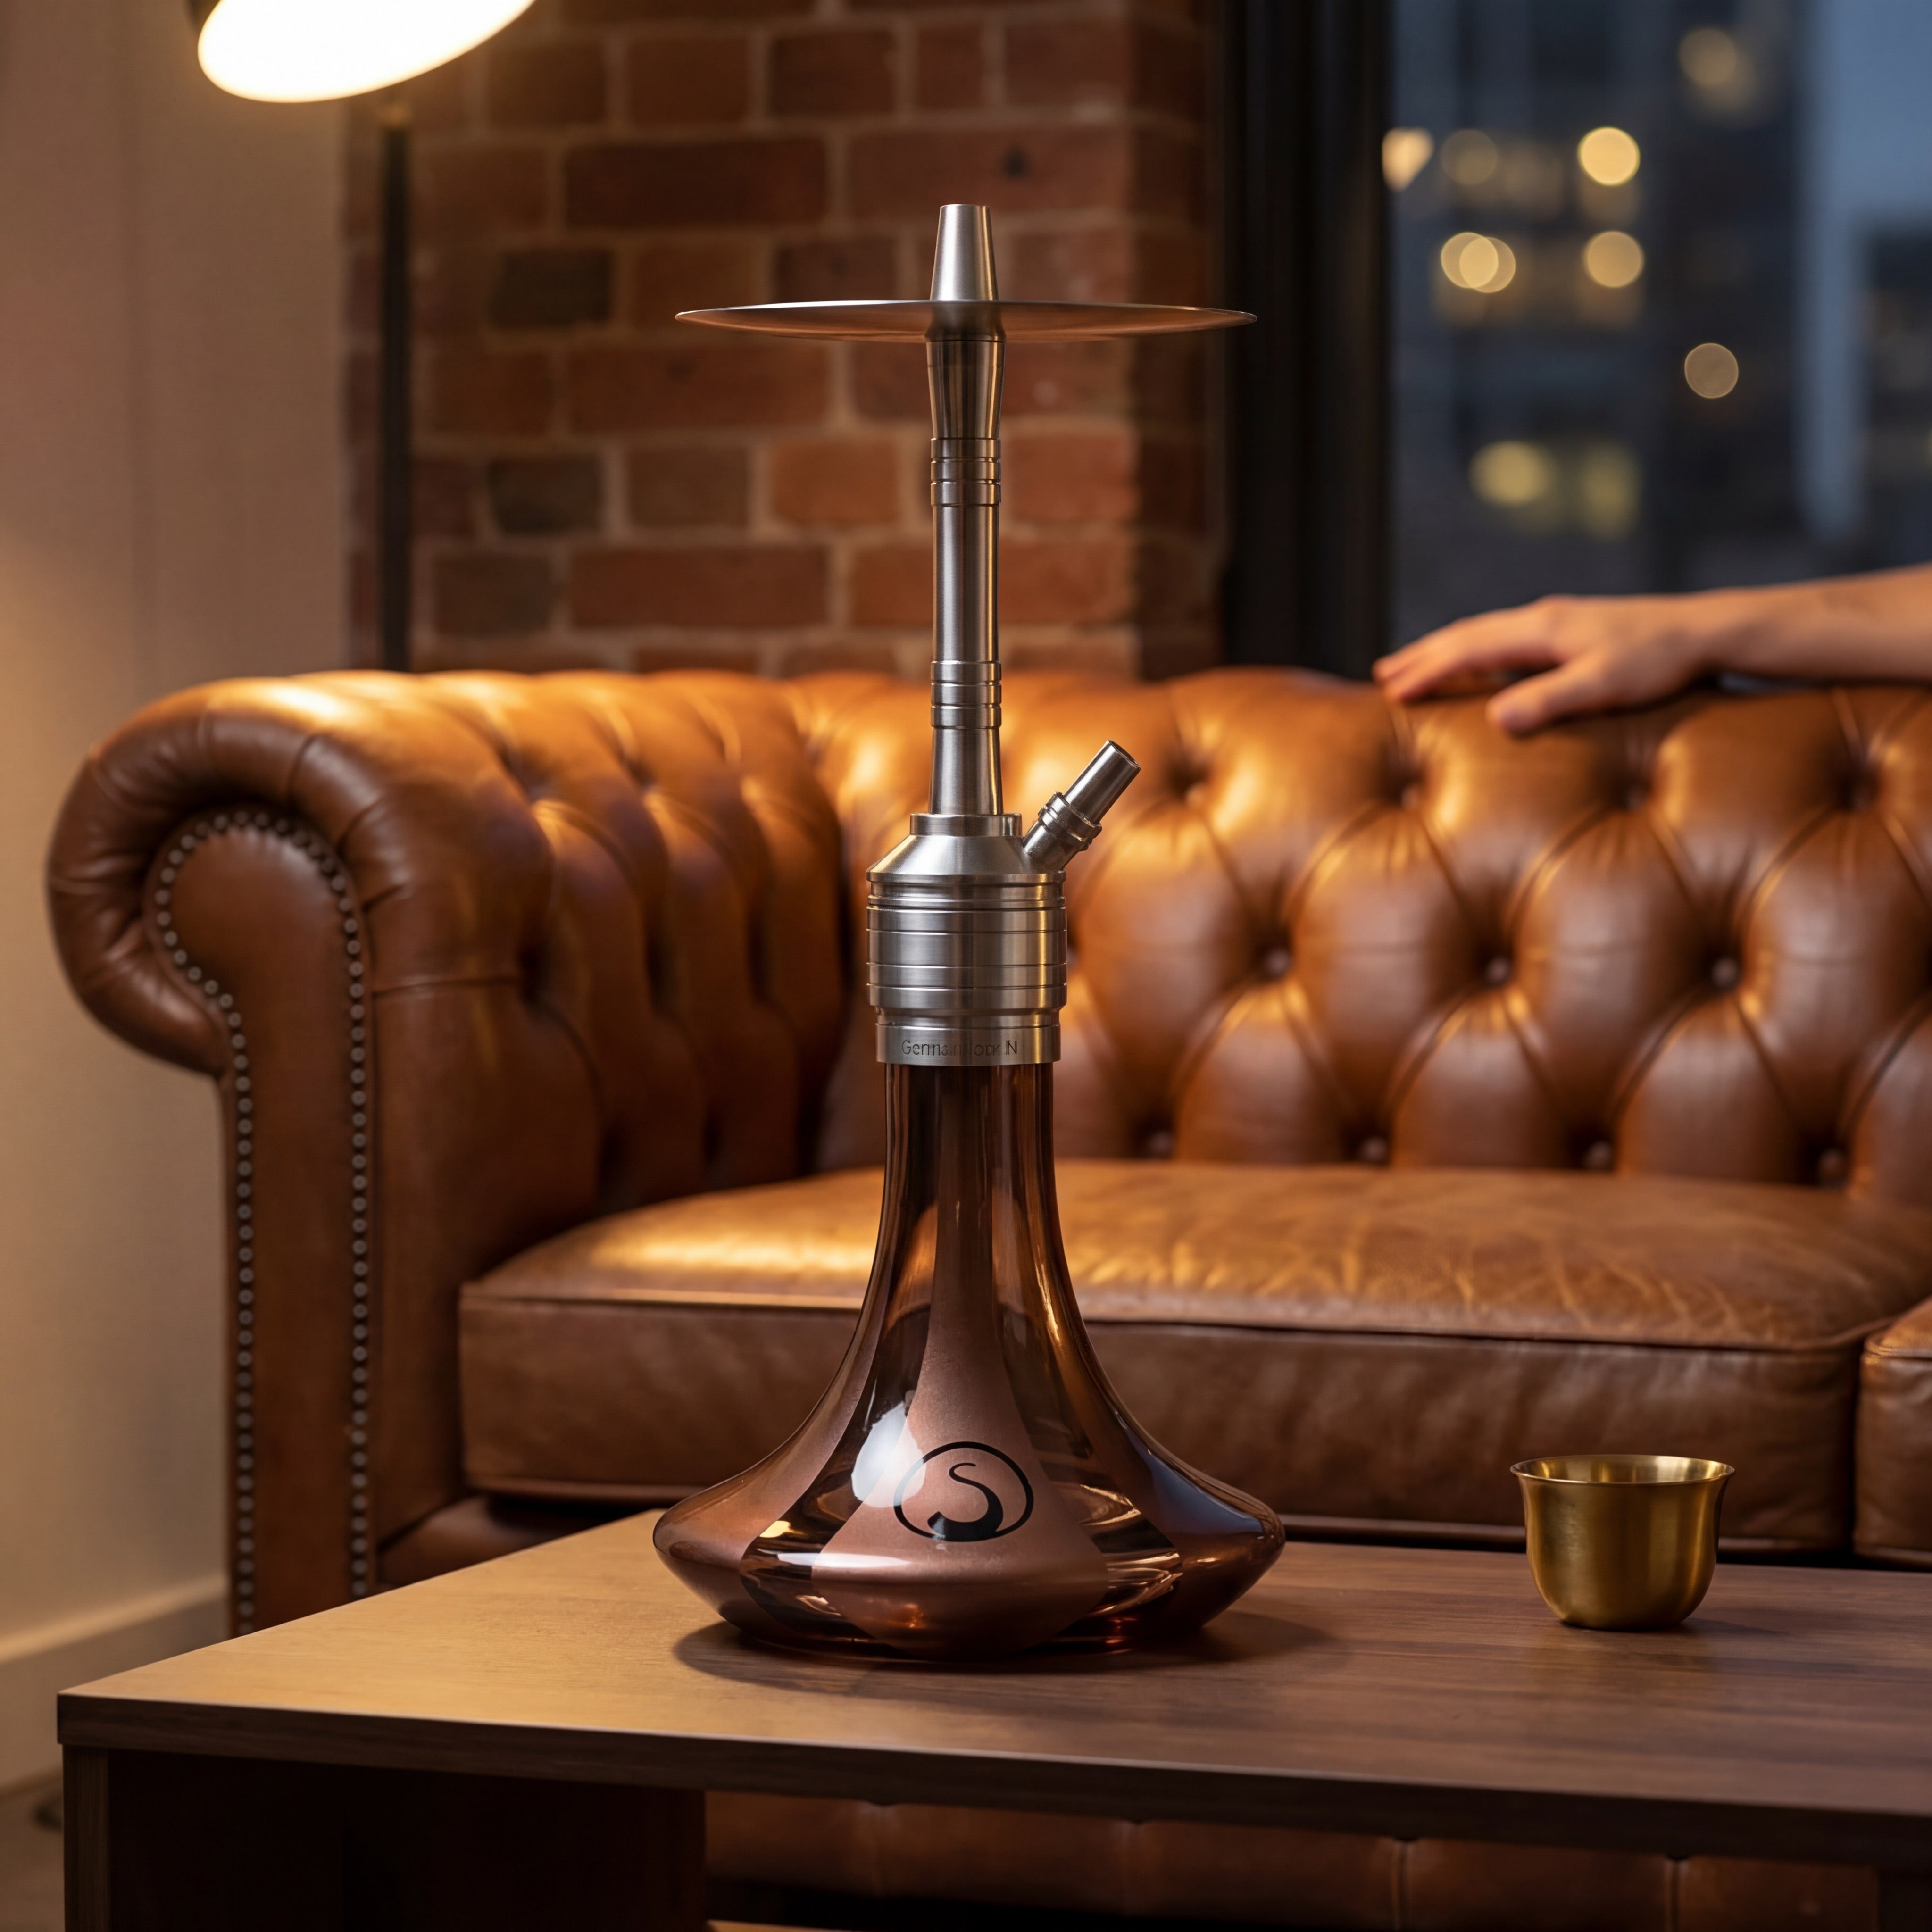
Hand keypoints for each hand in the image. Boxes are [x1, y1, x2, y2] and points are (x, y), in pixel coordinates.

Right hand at [1373, 595, 1710, 734]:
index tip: (1390, 692)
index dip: (1426, 671)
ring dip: (1446, 649)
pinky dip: (1476, 649)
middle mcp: (1542, 617)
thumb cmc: (1659, 663)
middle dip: (1422, 655)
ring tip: (1416, 665)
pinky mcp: (1572, 628)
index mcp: (1541, 629)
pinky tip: (1478, 664)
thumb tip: (1495, 719)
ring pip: (1485, 632)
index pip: (1467, 650)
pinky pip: (1507, 637)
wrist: (1706, 631)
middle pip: (1467, 634)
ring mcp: (1557, 620)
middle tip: (1382, 674)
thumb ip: (1549, 701)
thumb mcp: (1604, 687)